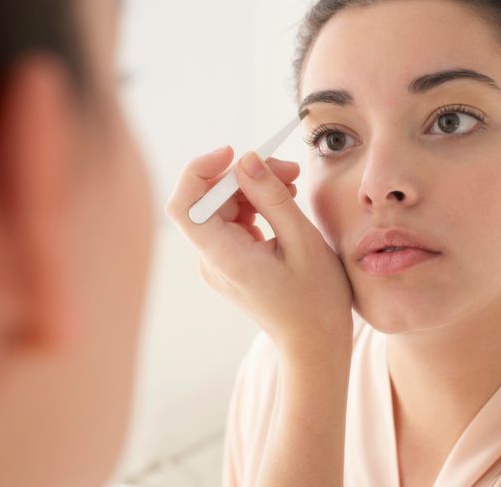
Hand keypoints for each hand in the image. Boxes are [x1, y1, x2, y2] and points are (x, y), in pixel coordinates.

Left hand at [165, 145, 352, 355]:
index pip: (185, 205)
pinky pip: (234, 222)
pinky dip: (256, 206)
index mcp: (224, 258)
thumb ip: (271, 198)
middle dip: (244, 175)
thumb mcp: (303, 242)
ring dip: (254, 188)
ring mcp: (219, 262)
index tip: (234, 154)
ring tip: (293, 184)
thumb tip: (247, 159)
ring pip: (223, 208)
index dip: (199, 171)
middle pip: (208, 200)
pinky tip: (284, 203)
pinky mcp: (231, 261)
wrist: (315, 345)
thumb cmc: (316, 301)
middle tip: (289, 168)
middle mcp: (212, 260)